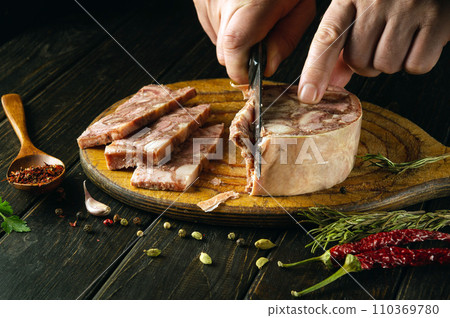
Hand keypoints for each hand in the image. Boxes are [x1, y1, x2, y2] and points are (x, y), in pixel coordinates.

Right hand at [193, 0, 315, 82]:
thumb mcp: (300, 5)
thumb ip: (286, 40)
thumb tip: (267, 68)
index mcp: (251, 4)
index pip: (233, 50)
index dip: (241, 71)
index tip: (250, 77)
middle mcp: (222, 1)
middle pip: (223, 52)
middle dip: (241, 56)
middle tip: (260, 38)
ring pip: (216, 40)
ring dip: (234, 39)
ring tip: (251, 16)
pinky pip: (210, 24)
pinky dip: (224, 25)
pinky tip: (239, 8)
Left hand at [298, 0, 449, 103]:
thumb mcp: (359, 10)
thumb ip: (342, 44)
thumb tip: (333, 82)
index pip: (327, 39)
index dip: (315, 71)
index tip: (308, 96)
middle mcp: (376, 1)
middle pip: (359, 62)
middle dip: (366, 62)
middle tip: (380, 42)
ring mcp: (407, 9)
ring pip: (385, 67)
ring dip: (392, 62)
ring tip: (402, 37)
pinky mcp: (437, 19)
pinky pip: (416, 65)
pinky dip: (416, 61)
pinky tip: (419, 39)